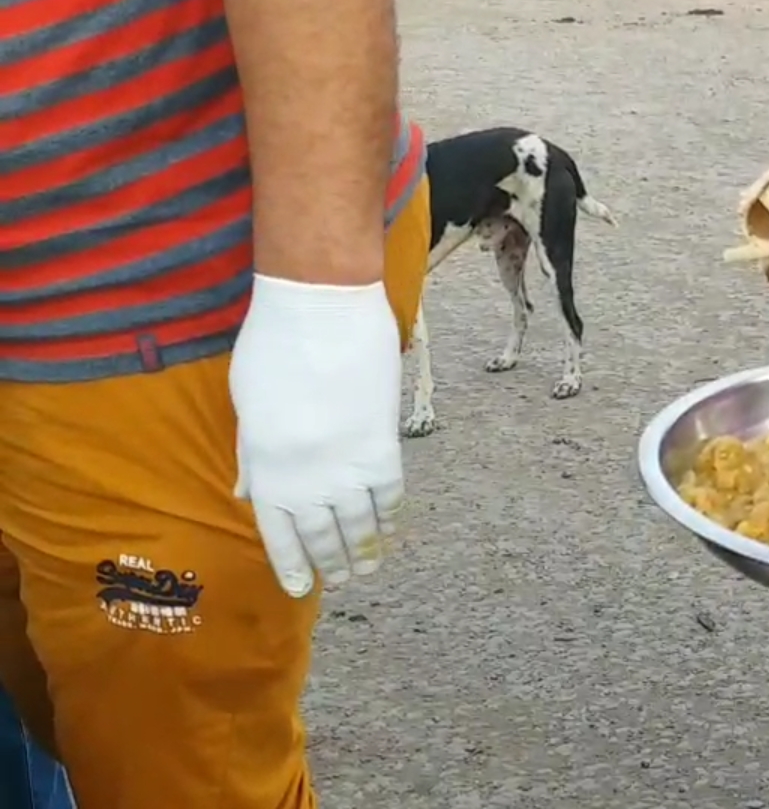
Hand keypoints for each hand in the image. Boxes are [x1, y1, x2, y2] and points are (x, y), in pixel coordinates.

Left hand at [230, 275, 403, 597]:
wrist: (321, 312)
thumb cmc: (272, 349)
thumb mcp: (248, 406)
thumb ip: (253, 455)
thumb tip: (252, 493)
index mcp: (266, 469)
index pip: (279, 535)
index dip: (293, 565)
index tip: (302, 587)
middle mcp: (306, 480)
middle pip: (323, 535)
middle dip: (333, 561)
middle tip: (345, 579)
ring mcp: (347, 467)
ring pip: (359, 524)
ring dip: (365, 550)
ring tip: (370, 568)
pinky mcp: (382, 447)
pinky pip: (389, 495)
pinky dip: (390, 518)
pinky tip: (390, 530)